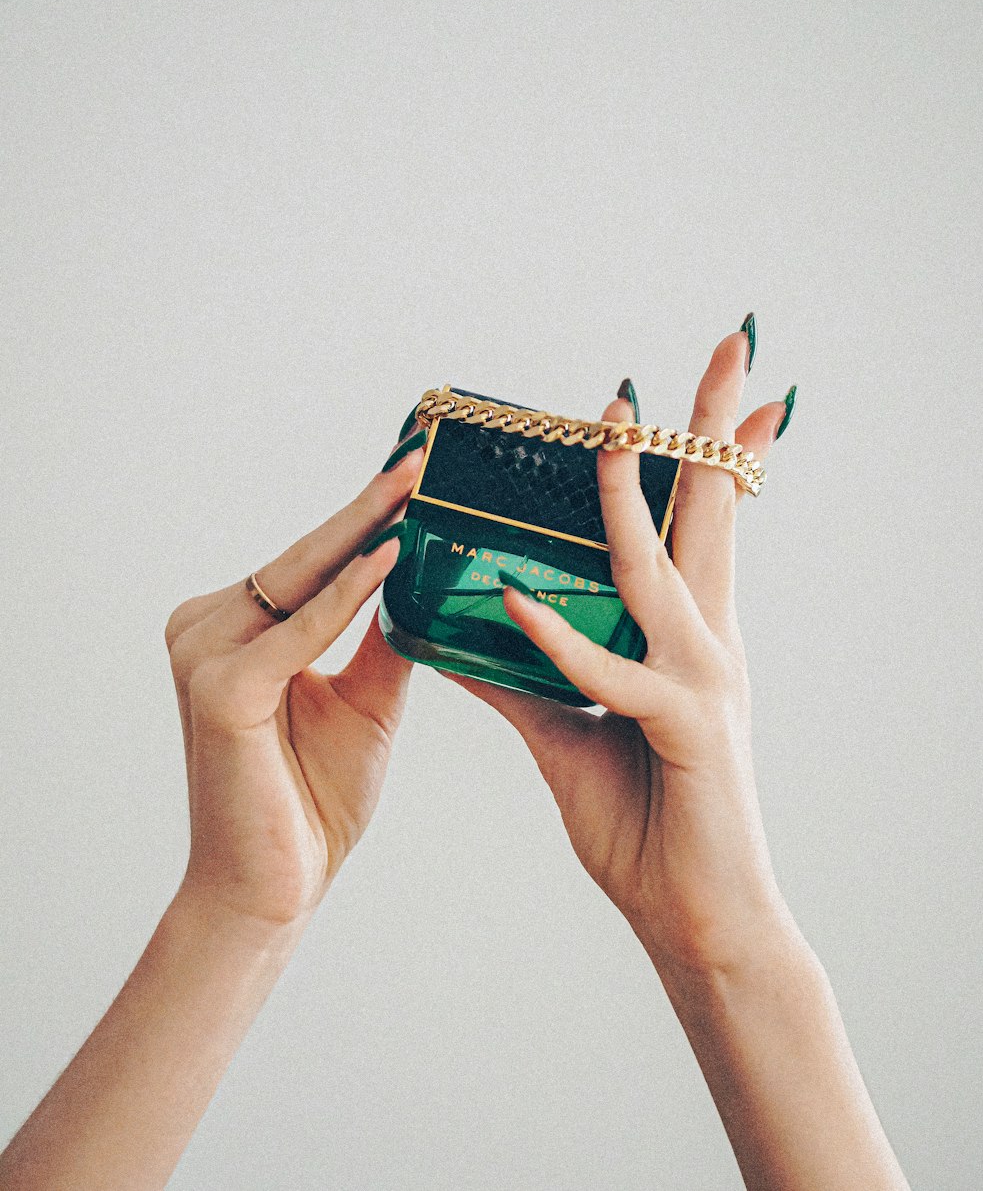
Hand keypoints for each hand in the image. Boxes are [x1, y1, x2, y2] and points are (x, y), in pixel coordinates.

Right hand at [163, 431, 427, 929]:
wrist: (276, 888)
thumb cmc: (313, 797)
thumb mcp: (365, 699)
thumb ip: (381, 634)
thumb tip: (424, 570)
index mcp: (232, 629)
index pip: (311, 559)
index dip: (365, 513)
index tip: (415, 465)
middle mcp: (205, 628)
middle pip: (305, 557)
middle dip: (370, 503)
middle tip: (423, 452)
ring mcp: (201, 654)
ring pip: (302, 581)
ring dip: (364, 532)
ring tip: (418, 483)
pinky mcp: (218, 688)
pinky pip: (301, 629)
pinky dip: (348, 594)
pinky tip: (391, 553)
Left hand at [443, 323, 796, 972]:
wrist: (698, 916)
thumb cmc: (643, 817)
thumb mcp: (568, 731)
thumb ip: (522, 670)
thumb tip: (462, 620)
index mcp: (685, 633)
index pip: (696, 522)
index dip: (704, 452)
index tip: (706, 387)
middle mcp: (707, 640)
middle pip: (712, 514)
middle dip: (716, 430)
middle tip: (732, 346)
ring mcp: (705, 680)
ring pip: (665, 571)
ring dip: (633, 499)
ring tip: (610, 431)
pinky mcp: (686, 731)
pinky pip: (613, 674)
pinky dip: (562, 637)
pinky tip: (516, 597)